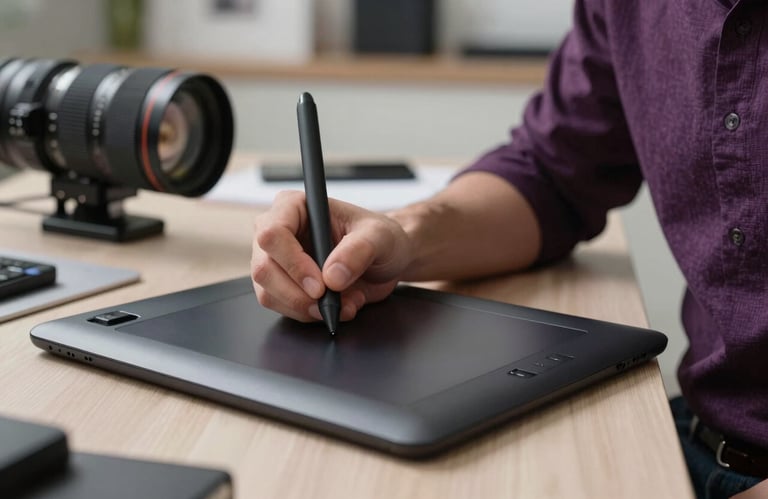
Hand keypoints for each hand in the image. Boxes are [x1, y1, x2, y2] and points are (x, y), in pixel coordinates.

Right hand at [251, 190, 412, 322]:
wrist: (386, 261)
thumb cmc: (380, 237)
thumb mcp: (380, 237)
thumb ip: (358, 251)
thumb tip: (332, 276)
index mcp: (295, 206)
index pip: (272, 233)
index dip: (293, 263)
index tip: (321, 285)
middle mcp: (278, 231)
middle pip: (264, 268)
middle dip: (297, 293)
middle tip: (329, 301)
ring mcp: (276, 260)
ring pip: (268, 293)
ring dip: (305, 307)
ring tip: (341, 304)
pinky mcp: (281, 285)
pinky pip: (281, 307)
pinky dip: (309, 314)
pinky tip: (335, 307)